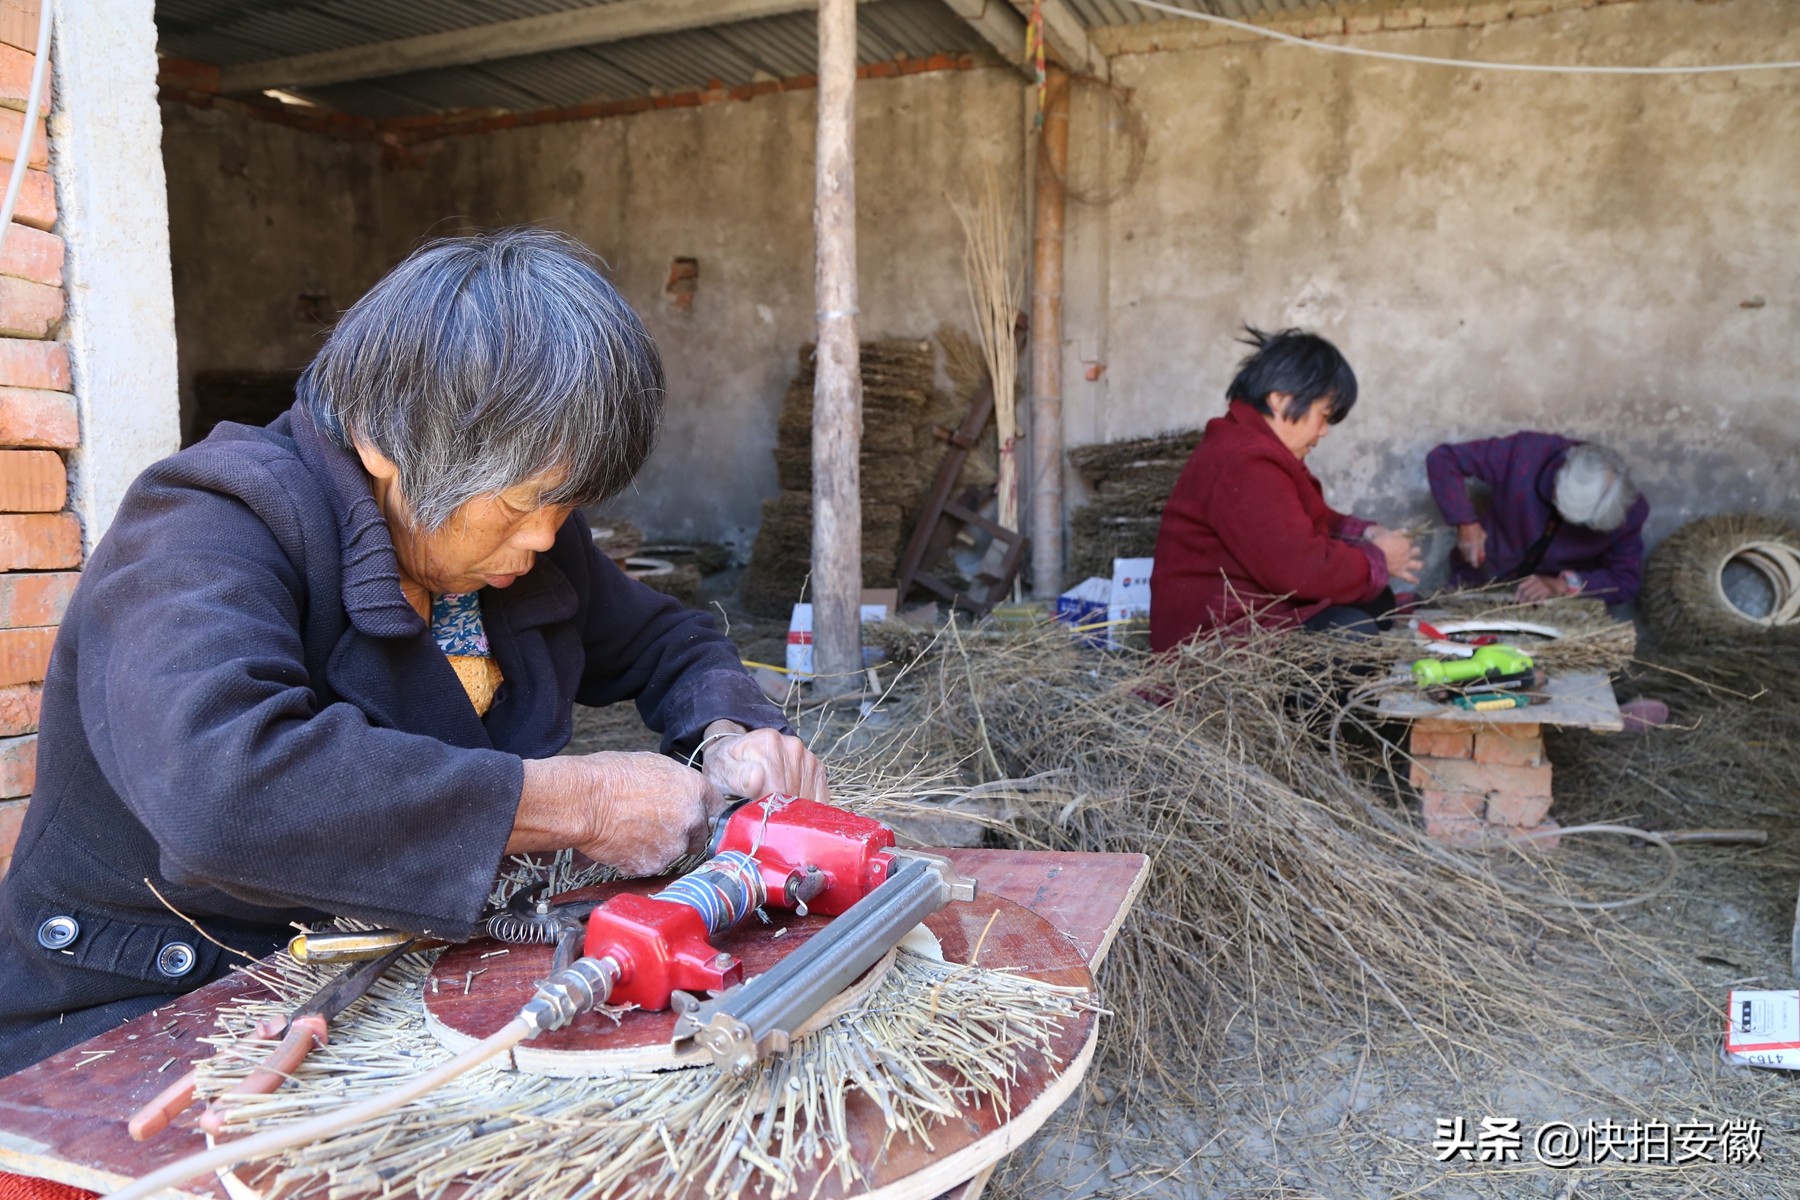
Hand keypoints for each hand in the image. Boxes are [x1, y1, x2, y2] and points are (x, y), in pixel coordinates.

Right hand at [514, 752, 724, 876]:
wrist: (584, 801)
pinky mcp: (653, 865)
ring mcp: (674, 846)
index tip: (693, 814)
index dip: (702, 811)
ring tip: (634, 830)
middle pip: (700, 834)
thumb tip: (685, 795)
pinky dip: (641, 858)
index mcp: (696, 790)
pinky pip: (653, 864)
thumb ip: (679, 785)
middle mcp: (692, 820)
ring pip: (676, 852)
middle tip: (658, 825)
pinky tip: (624, 842)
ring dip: (662, 846)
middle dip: (684, 833)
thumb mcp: (655, 766)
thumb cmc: (610, 777)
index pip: (716, 807)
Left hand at [698, 720, 831, 804]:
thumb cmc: (729, 765)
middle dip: (779, 810)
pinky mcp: (818, 770)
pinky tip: (789, 806)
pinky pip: (819, 799)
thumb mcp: (721, 769)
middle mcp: (793, 746)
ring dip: (793, 812)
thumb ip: (735, 775)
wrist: (739, 754)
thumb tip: (756, 779)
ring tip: (773, 807)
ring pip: (807, 800)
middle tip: (762, 813)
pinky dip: (806, 809)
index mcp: (769, 742)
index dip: (766, 807)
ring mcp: (808, 757)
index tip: (753, 815)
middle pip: (793, 795)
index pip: (776, 788)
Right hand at [1370, 530, 1422, 585]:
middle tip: (1411, 551)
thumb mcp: (1386, 533)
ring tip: (1419, 564)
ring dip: (1418, 564)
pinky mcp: (1400, 573)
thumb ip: (1397, 532)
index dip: (1408, 539)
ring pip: (1417, 564)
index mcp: (1404, 542)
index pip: (1411, 539)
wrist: (1372, 557)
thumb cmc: (1378, 543)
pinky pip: (1409, 578)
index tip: (1406, 540)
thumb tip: (1406, 530)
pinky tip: (1417, 582)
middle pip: (1417, 551)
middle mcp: (1408, 553)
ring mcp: (1405, 564)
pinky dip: (1413, 580)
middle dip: (1415, 551)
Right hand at [1456, 522, 1486, 568]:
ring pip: (1464, 557)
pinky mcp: (1458, 545)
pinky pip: (1461, 552)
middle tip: (1476, 558)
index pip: (1473, 560)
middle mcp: (1466, 548)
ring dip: (1468, 557)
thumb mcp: (1483, 537)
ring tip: (1472, 553)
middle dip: (1472, 560)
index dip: (1475, 564)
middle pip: (1468, 560)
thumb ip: (1482, 548)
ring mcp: (1461, 547)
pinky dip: (1465, 553)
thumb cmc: (1476, 529)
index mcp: (1473, 546)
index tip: (1477, 565)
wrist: (1465, 522)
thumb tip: (1482, 557)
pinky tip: (1468, 549)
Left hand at [1514, 573, 1572, 603]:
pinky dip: (1537, 602)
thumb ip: (1529, 585)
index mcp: (1533, 578)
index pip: (1521, 586)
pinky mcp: (1547, 591)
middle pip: (1526, 592)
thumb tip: (1520, 595)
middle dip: (1522, 599)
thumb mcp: (1537, 580)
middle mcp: (1537, 581)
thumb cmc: (1547, 582)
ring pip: (1531, 597)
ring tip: (1528, 603)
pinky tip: (1537, 603)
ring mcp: (1542, 586)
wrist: (1560, 583)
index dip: (1518, 593)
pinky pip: (1539, 599)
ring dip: (1529, 601)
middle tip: (1521, 603)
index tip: (1516, 599)